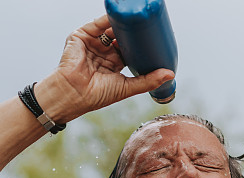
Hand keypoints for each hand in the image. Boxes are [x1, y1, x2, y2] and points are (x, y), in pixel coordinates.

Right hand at [37, 15, 174, 122]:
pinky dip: (108, 18)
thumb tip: (170, 74)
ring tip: (137, 19)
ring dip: (122, 22)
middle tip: (147, 26)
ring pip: (110, 28)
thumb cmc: (96, 95)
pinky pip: (97, 23)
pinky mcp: (81, 36)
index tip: (153, 39)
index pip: (128, 49)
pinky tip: (120, 15)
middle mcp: (102, 52)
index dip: (139, 44)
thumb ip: (148, 81)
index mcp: (111, 65)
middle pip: (120, 36)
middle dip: (132, 31)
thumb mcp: (126, 87)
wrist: (73, 93)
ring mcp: (91, 43)